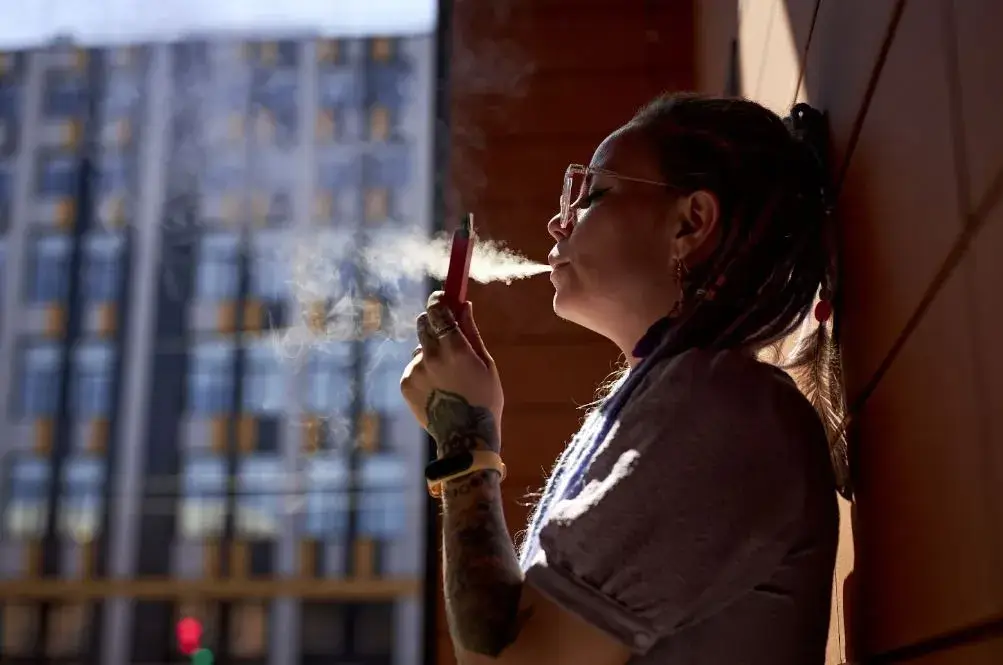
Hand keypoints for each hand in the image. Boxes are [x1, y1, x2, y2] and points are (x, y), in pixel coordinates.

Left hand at [400, 292, 503, 456]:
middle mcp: (431, 356)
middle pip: (423, 323)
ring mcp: (415, 370)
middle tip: (445, 332)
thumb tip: (464, 305)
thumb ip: (471, 332)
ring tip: (448, 376)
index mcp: (455, 348)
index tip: (442, 297)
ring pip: (419, 348)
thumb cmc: (484, 399)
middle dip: (433, 322)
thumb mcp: (486, 364)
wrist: (465, 438)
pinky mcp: (405, 384)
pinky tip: (438, 389)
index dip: (439, 300)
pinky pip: (414, 367)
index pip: (438, 310)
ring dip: (430, 352)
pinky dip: (423, 371)